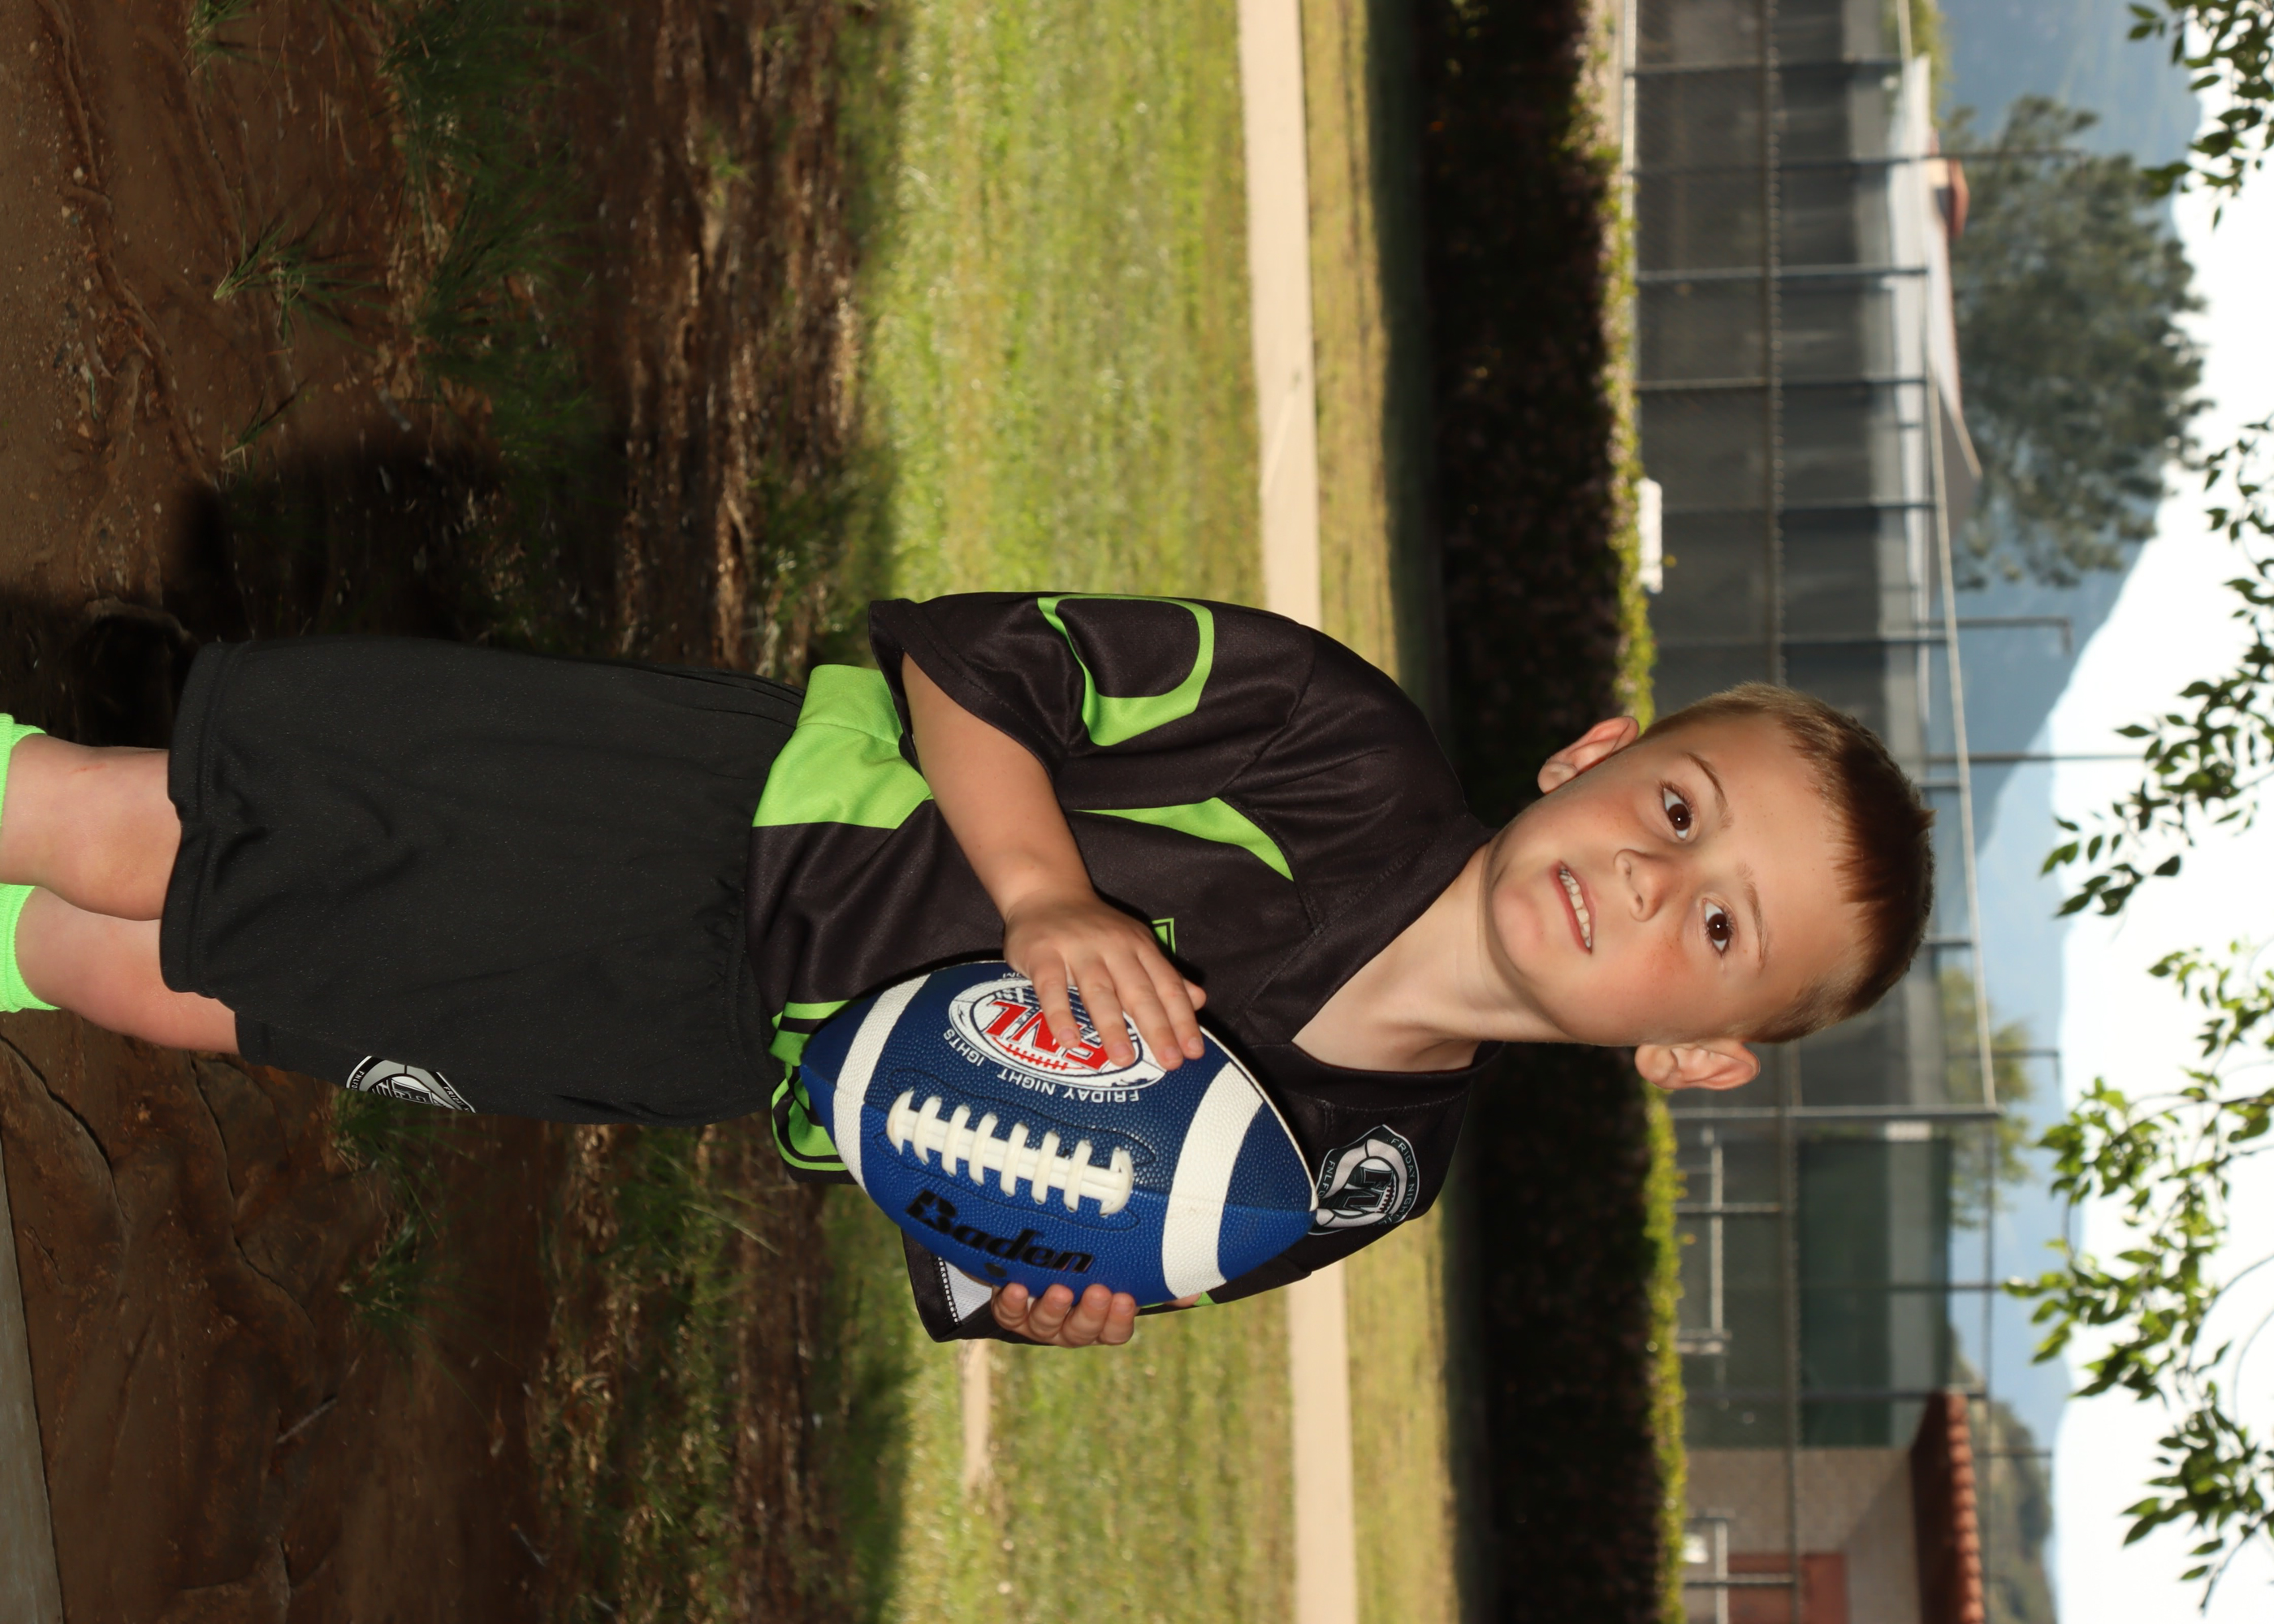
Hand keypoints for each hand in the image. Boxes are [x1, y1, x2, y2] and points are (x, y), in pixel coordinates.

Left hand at [991, 1282, 1201, 1345]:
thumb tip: (1194, 1289)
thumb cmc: (1087, 1264)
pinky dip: (1010, 1303)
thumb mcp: (1120, 1269)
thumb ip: (1154, 1279)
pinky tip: (1015, 1287)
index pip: (1115, 1333)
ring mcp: (1038, 1322)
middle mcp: (1070, 1327)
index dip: (1120, 1320)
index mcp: (1100, 1322)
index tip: (1127, 1298)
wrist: (1029, 1255)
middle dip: (1091, 1315)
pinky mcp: (1009, 1311)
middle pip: (1082, 1333)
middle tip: (1099, 1292)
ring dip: (1053, 1310)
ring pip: (1045, 1327)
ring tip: (1059, 1290)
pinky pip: (1008, 1314)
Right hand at [1000, 889, 1206, 1069]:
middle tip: (1169, 1062)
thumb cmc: (1094, 929)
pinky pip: (1052, 988)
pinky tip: (1070, 1041)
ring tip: (1123, 1059)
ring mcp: (1077, 949)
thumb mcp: (1135, 944)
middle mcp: (1113, 945)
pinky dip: (1061, 1014)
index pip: (1167, 986)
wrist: (1045, 892)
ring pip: (1099, 991)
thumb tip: (1199, 1000)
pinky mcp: (1042, 954)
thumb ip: (1164, 974)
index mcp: (1139, 945)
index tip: (1193, 1052)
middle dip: (1156, 1028)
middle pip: (1138, 991)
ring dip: (1113, 1026)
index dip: (1182, 1019)